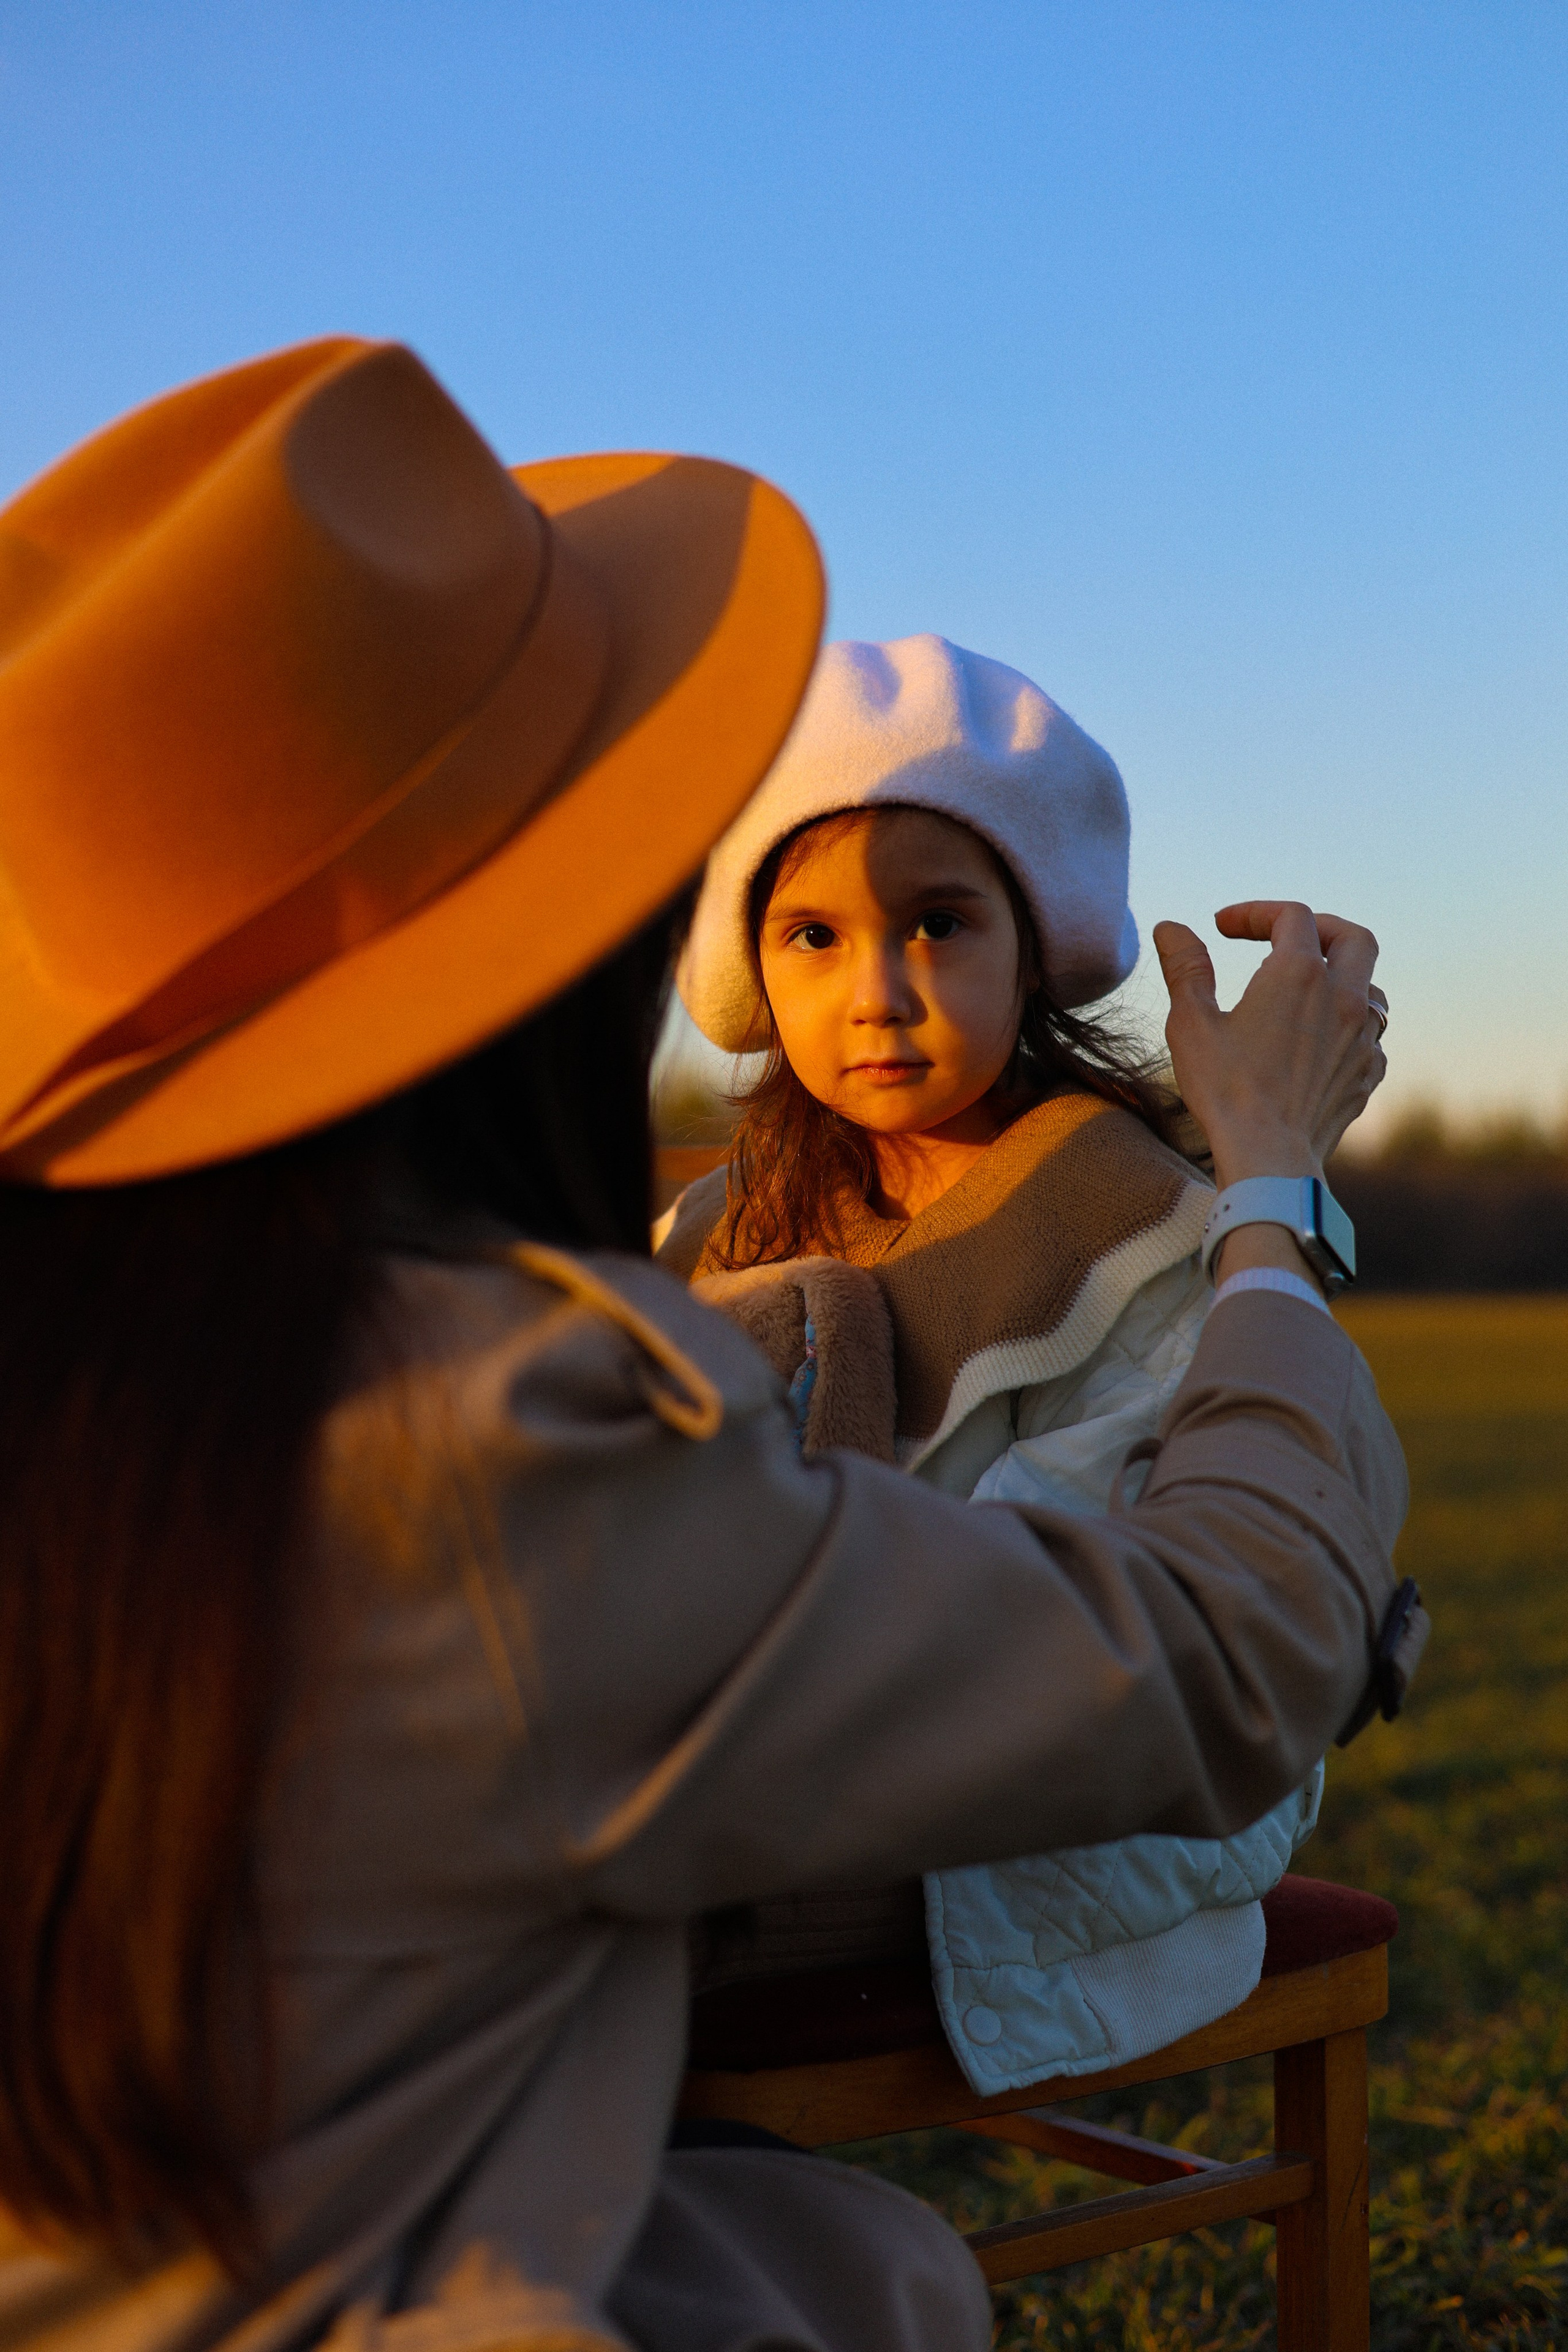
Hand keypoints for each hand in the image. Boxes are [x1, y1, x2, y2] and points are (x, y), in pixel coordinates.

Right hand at [1153, 902, 1387, 1197]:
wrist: (1270, 1159)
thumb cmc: (1224, 1090)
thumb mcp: (1191, 1024)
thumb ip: (1185, 968)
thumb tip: (1170, 927)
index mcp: (1298, 974)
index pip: (1290, 916)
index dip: (1255, 913)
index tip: (1223, 927)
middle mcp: (1342, 997)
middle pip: (1352, 937)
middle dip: (1319, 928)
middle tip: (1284, 939)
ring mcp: (1363, 1037)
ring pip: (1368, 986)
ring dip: (1338, 978)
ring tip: (1302, 992)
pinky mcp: (1368, 1073)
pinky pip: (1368, 1035)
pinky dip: (1346, 1025)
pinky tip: (1316, 1042)